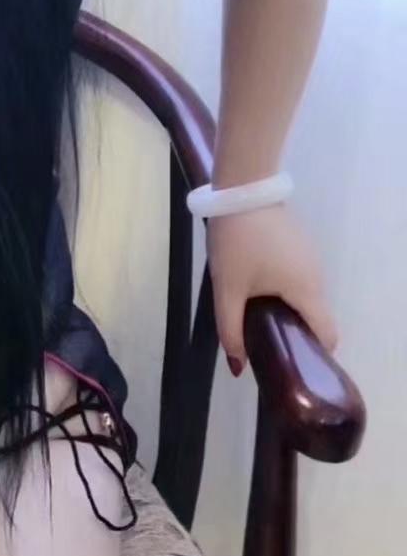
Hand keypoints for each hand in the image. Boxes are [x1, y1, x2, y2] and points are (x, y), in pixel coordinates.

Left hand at [206, 204, 338, 374]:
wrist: (241, 189)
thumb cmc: (237, 242)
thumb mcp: (228, 288)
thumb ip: (231, 329)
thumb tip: (239, 366)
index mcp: (307, 291)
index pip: (328, 334)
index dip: (313, 353)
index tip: (290, 360)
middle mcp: (318, 276)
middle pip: (316, 316)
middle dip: (294, 331)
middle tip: (264, 338)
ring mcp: (312, 257)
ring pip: (306, 296)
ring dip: (288, 308)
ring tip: (257, 312)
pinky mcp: (301, 243)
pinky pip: (299, 277)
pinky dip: (286, 288)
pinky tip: (259, 284)